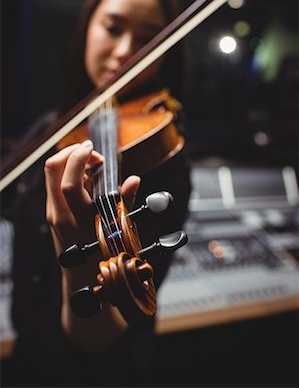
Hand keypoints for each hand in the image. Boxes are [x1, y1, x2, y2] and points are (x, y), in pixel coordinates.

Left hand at [45, 140, 140, 256]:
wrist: (83, 283)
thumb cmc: (103, 260)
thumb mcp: (118, 231)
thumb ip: (125, 202)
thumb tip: (134, 180)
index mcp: (75, 219)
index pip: (68, 181)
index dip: (79, 158)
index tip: (93, 148)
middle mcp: (58, 214)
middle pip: (52, 169)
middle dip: (71, 152)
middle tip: (92, 153)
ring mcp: (53, 213)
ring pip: (52, 175)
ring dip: (70, 161)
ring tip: (93, 166)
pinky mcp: (53, 213)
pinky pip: (55, 184)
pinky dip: (69, 173)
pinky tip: (88, 179)